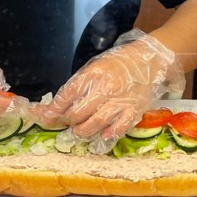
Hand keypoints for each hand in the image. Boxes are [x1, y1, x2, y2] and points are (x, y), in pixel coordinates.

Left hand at [39, 30, 184, 141]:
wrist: (150, 61)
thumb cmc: (119, 64)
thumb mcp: (95, 68)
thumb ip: (79, 85)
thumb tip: (59, 105)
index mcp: (93, 75)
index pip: (66, 96)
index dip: (53, 110)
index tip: (45, 118)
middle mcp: (104, 89)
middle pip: (77, 113)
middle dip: (68, 121)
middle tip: (68, 122)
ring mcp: (119, 102)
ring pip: (93, 125)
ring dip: (82, 131)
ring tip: (80, 131)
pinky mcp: (133, 112)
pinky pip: (115, 130)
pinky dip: (105, 134)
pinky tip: (101, 134)